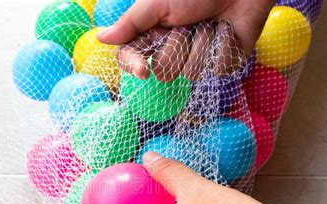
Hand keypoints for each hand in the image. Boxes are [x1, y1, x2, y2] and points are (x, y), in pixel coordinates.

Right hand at [97, 0, 275, 81]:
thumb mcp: (158, 3)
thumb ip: (131, 23)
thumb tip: (100, 38)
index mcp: (154, 34)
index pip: (133, 60)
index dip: (135, 66)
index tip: (143, 70)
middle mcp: (173, 50)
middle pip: (164, 70)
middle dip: (178, 45)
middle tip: (189, 23)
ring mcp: (197, 60)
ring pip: (191, 73)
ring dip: (203, 43)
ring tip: (211, 23)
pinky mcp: (220, 66)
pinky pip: (215, 71)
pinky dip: (221, 48)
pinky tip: (225, 32)